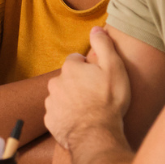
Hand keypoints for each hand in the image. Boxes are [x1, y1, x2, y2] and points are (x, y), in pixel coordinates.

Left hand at [44, 27, 130, 148]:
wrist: (97, 135)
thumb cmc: (108, 101)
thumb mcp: (114, 67)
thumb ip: (103, 45)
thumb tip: (96, 28)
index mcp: (70, 68)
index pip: (77, 61)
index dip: (89, 68)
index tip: (99, 79)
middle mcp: (55, 83)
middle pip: (68, 78)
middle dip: (78, 84)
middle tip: (95, 95)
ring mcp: (51, 103)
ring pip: (61, 96)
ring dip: (71, 100)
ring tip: (88, 110)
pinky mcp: (50, 120)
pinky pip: (58, 114)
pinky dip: (66, 116)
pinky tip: (80, 121)